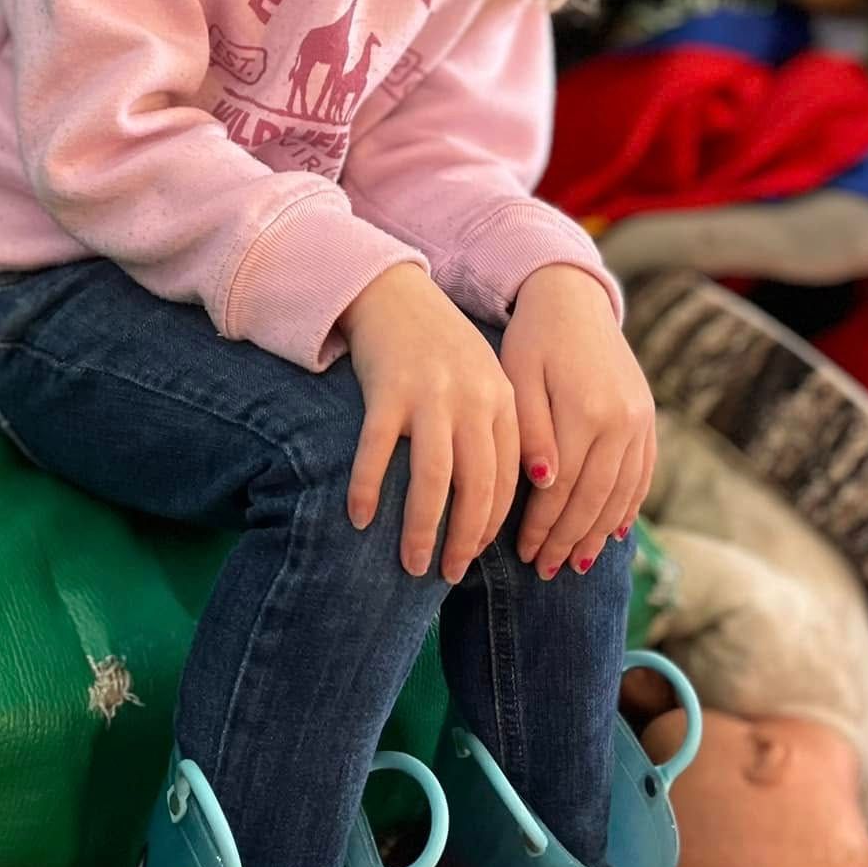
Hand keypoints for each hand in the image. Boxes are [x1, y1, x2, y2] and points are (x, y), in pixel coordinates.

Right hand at [339, 264, 519, 583]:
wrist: (393, 291)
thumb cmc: (438, 348)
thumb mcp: (483, 382)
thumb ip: (498, 431)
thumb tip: (506, 501)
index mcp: (502, 400)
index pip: (508, 479)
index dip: (493, 526)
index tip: (474, 556)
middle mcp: (472, 399)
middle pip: (477, 487)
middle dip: (463, 540)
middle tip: (446, 575)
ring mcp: (429, 394)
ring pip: (433, 478)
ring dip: (422, 528)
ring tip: (411, 563)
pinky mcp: (386, 388)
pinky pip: (377, 450)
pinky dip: (368, 488)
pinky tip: (359, 518)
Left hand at [499, 265, 655, 579]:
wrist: (574, 300)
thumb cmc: (532, 339)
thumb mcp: (517, 377)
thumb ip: (531, 430)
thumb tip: (545, 484)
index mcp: (585, 410)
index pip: (563, 487)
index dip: (542, 525)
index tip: (521, 552)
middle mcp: (620, 420)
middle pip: (595, 497)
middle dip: (568, 539)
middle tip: (546, 570)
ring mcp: (640, 421)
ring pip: (621, 492)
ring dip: (598, 533)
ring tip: (576, 563)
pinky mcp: (647, 418)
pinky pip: (642, 474)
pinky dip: (628, 506)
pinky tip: (614, 533)